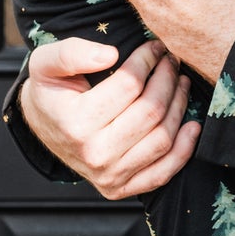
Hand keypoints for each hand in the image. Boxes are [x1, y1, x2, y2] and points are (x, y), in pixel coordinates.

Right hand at [20, 36, 198, 198]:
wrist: (43, 126)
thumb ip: (71, 53)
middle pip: (150, 111)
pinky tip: (192, 125)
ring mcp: (108, 176)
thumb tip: (111, 55)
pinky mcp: (120, 189)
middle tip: (171, 61)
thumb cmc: (50, 91)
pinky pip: (163, 172)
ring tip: (180, 83)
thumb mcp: (45, 63)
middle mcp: (93, 154)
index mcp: (74, 123)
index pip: (129, 85)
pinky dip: (183, 150)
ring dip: (179, 106)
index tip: (155, 47)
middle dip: (167, 79)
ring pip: (162, 138)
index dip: (147, 60)